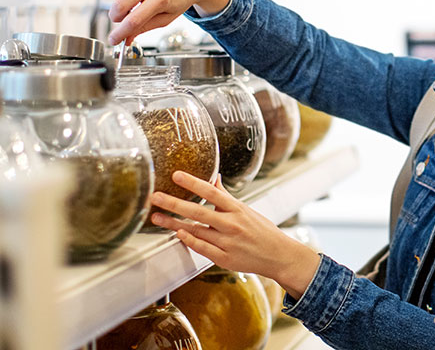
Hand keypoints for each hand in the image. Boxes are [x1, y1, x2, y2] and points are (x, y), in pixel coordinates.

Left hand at [148, 171, 321, 298]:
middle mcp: (232, 224)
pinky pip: (203, 248)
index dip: (193, 183)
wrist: (279, 255)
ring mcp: (228, 242)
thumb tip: (214, 178)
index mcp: (238, 209)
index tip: (176, 175)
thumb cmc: (262, 231)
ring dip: (174, 224)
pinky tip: (178, 234)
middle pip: (199, 212)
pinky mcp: (225, 259)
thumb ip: (226, 196)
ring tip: (157, 218)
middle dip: (174, 204)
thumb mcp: (246, 210)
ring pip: (196, 231)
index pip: (212, 192)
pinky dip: (190, 240)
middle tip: (156, 197)